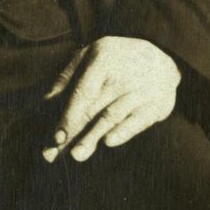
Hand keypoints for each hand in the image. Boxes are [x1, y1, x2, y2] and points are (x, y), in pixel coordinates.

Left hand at [40, 34, 178, 161]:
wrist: (162, 59)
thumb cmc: (116, 60)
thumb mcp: (91, 55)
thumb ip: (68, 76)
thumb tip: (47, 101)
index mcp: (103, 59)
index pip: (83, 92)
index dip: (68, 116)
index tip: (55, 136)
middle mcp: (123, 75)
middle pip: (93, 109)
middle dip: (72, 133)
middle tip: (53, 154)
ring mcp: (141, 90)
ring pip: (112, 118)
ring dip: (93, 137)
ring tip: (77, 155)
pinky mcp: (156, 105)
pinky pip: (137, 121)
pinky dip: (123, 132)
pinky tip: (108, 142)